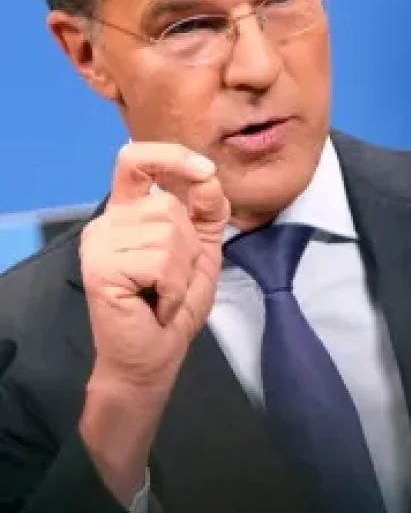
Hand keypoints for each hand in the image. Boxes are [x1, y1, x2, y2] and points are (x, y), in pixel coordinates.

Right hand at [80, 142, 229, 391]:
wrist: (154, 355)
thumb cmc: (174, 305)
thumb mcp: (202, 249)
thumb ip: (206, 210)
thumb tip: (208, 175)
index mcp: (129, 212)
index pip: (136, 160)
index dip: (172, 157)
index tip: (205, 172)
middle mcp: (109, 222)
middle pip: (168, 206)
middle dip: (189, 248)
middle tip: (172, 280)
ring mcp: (99, 243)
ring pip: (169, 233)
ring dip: (181, 272)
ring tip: (162, 293)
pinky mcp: (99, 267)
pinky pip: (160, 261)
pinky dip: (171, 287)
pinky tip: (155, 303)